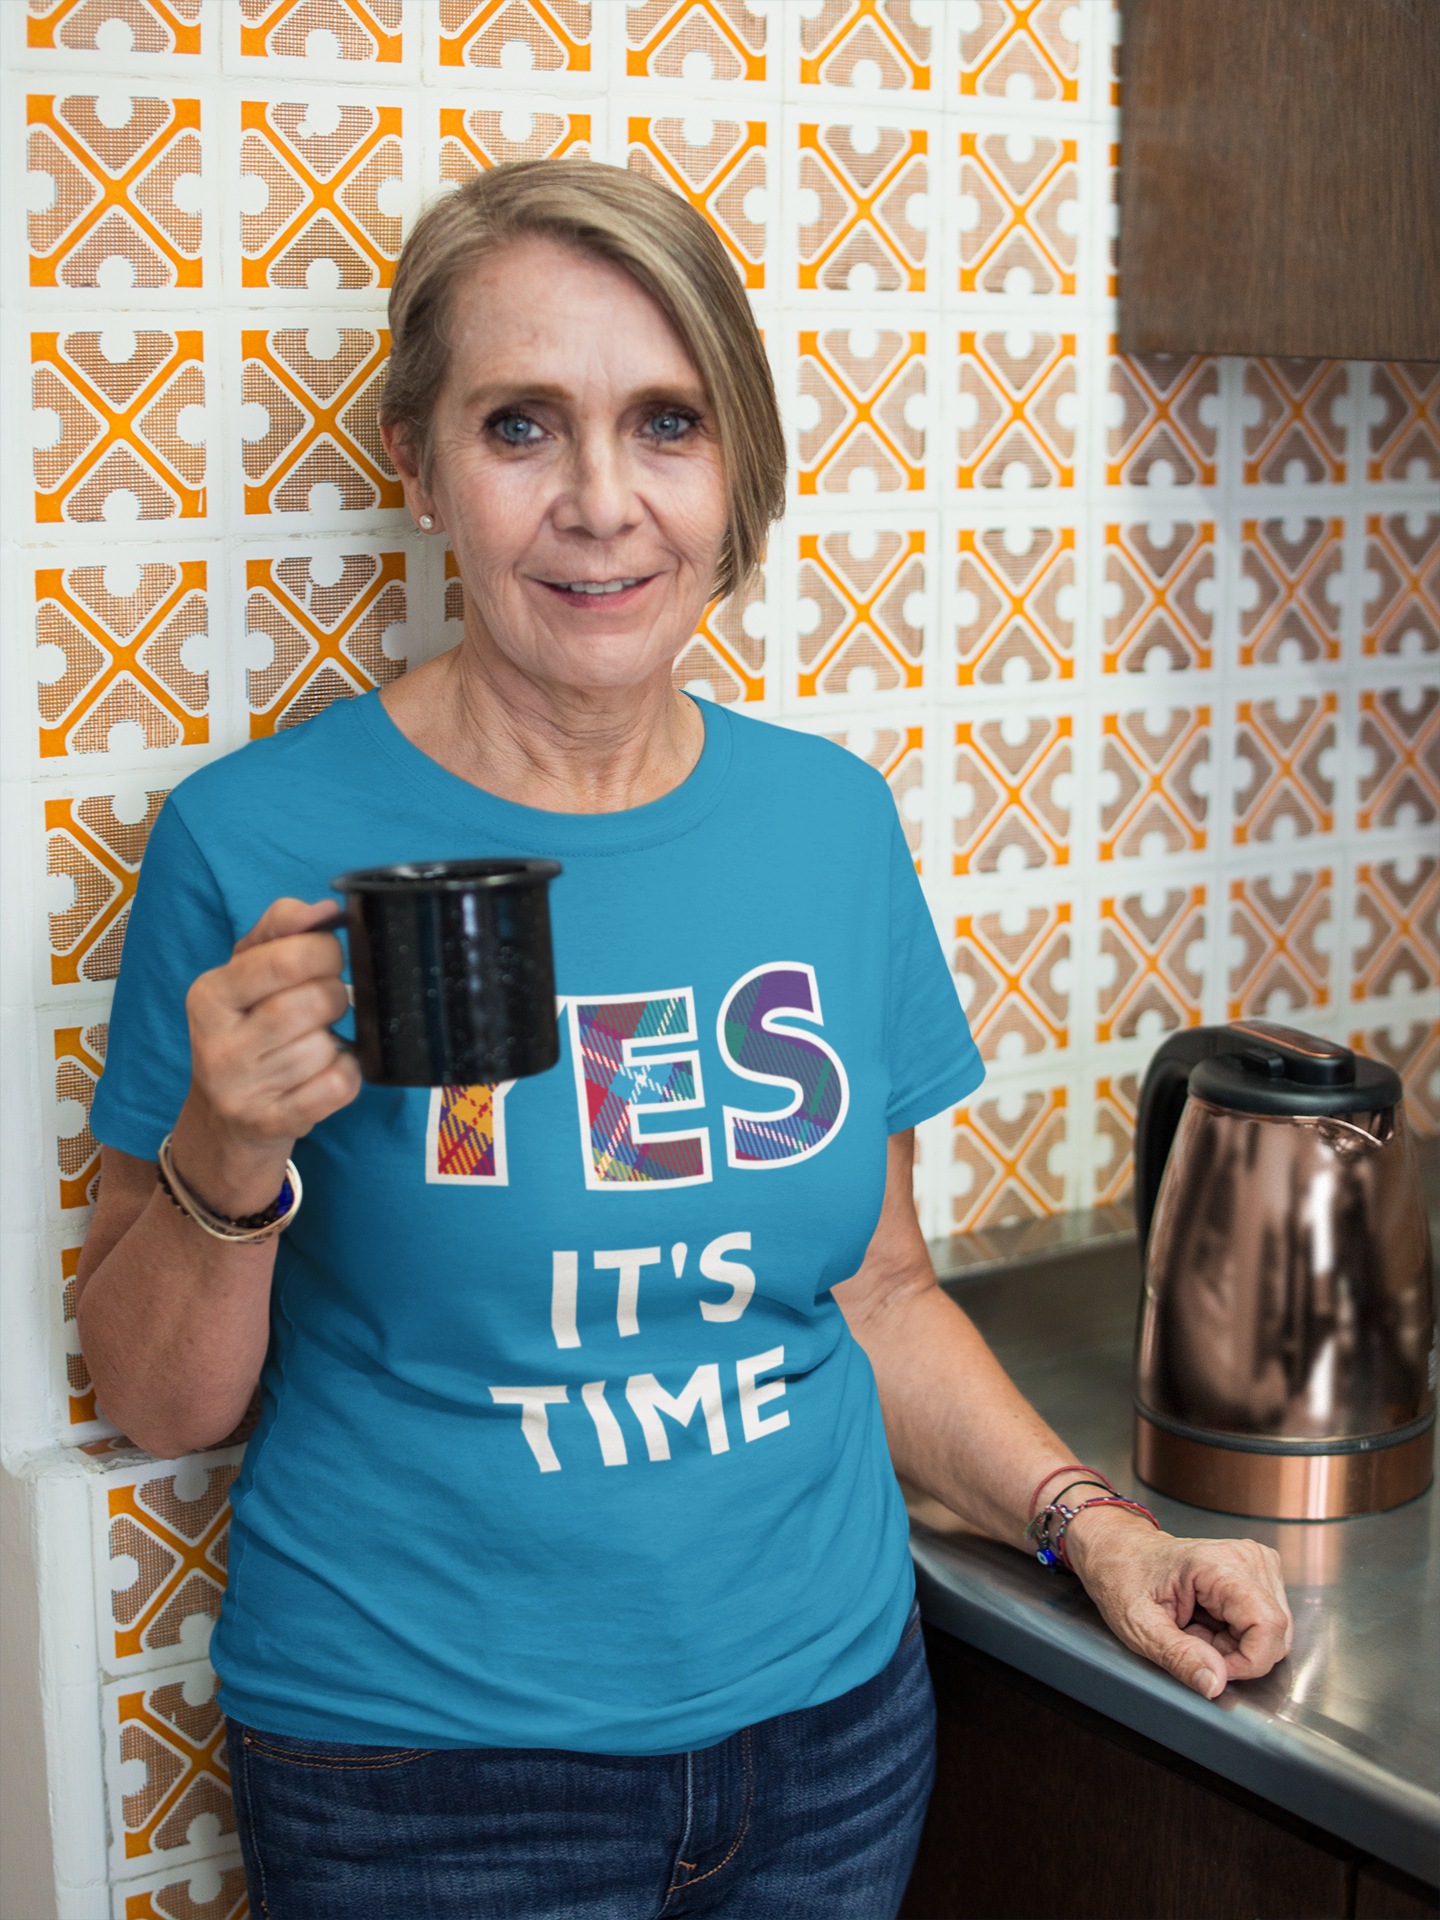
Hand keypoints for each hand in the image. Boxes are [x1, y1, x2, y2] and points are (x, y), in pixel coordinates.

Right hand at [172, 897, 360, 1212]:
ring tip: (313, 1043)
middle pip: (314, 1001)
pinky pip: (338, 1085)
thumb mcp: (246, 975)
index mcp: (208, 994)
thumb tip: (323, 909)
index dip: (325, 952)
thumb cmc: (246, 1032)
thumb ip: (280, 931)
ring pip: (327, 1046)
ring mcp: (240, 1089)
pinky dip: (345, 1075)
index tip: (325, 960)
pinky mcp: (270, 1123)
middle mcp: (216, 1042)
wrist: (224, 1120)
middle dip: (335, 997)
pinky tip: (324, 1072)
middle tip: (325, 1003)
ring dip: (335, 1041)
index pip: (287, 957)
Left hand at [1064, 1505, 1292, 1699]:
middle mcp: (1248, 1558)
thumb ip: (1178, 1656)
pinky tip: (1207, 1621)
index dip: (1247, 1661)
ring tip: (1195, 1628)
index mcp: (1219, 1563)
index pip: (1269, 1626)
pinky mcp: (1258, 1574)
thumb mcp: (1137, 1625)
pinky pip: (1264, 1624)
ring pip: (1273, 1633)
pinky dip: (1236, 1635)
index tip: (1209, 1664)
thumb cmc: (1123, 1578)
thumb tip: (1215, 1684)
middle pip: (1274, 1633)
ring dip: (1235, 1645)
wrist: (1119, 1551)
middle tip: (1191, 1639)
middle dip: (1236, 1654)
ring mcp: (1257, 1564)